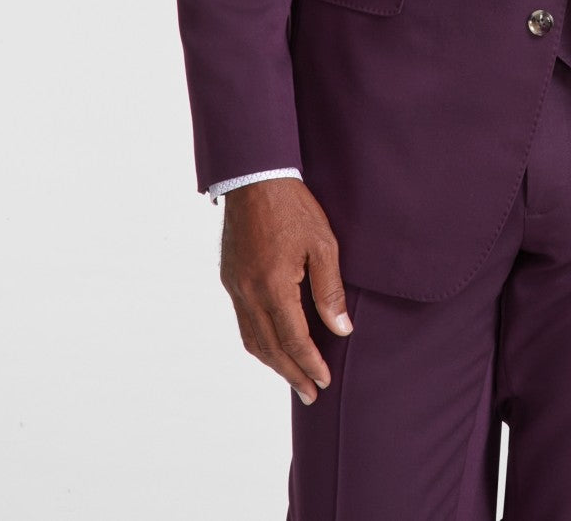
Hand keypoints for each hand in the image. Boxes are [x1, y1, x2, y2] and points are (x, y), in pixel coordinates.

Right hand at [219, 177, 352, 403]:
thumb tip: (340, 329)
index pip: (294, 340)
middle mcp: (249, 293)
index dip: (310, 364)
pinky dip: (258, 341)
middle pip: (270, 348)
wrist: (255, 177)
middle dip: (291, 374)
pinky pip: (243, 321)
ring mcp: (235, 286)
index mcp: (273, 287)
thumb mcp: (323, 244)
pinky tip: (272, 343)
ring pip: (252, 339)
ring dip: (273, 362)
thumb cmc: (293, 207)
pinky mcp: (230, 277)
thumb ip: (329, 290)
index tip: (323, 382)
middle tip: (309, 394)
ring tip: (292, 376)